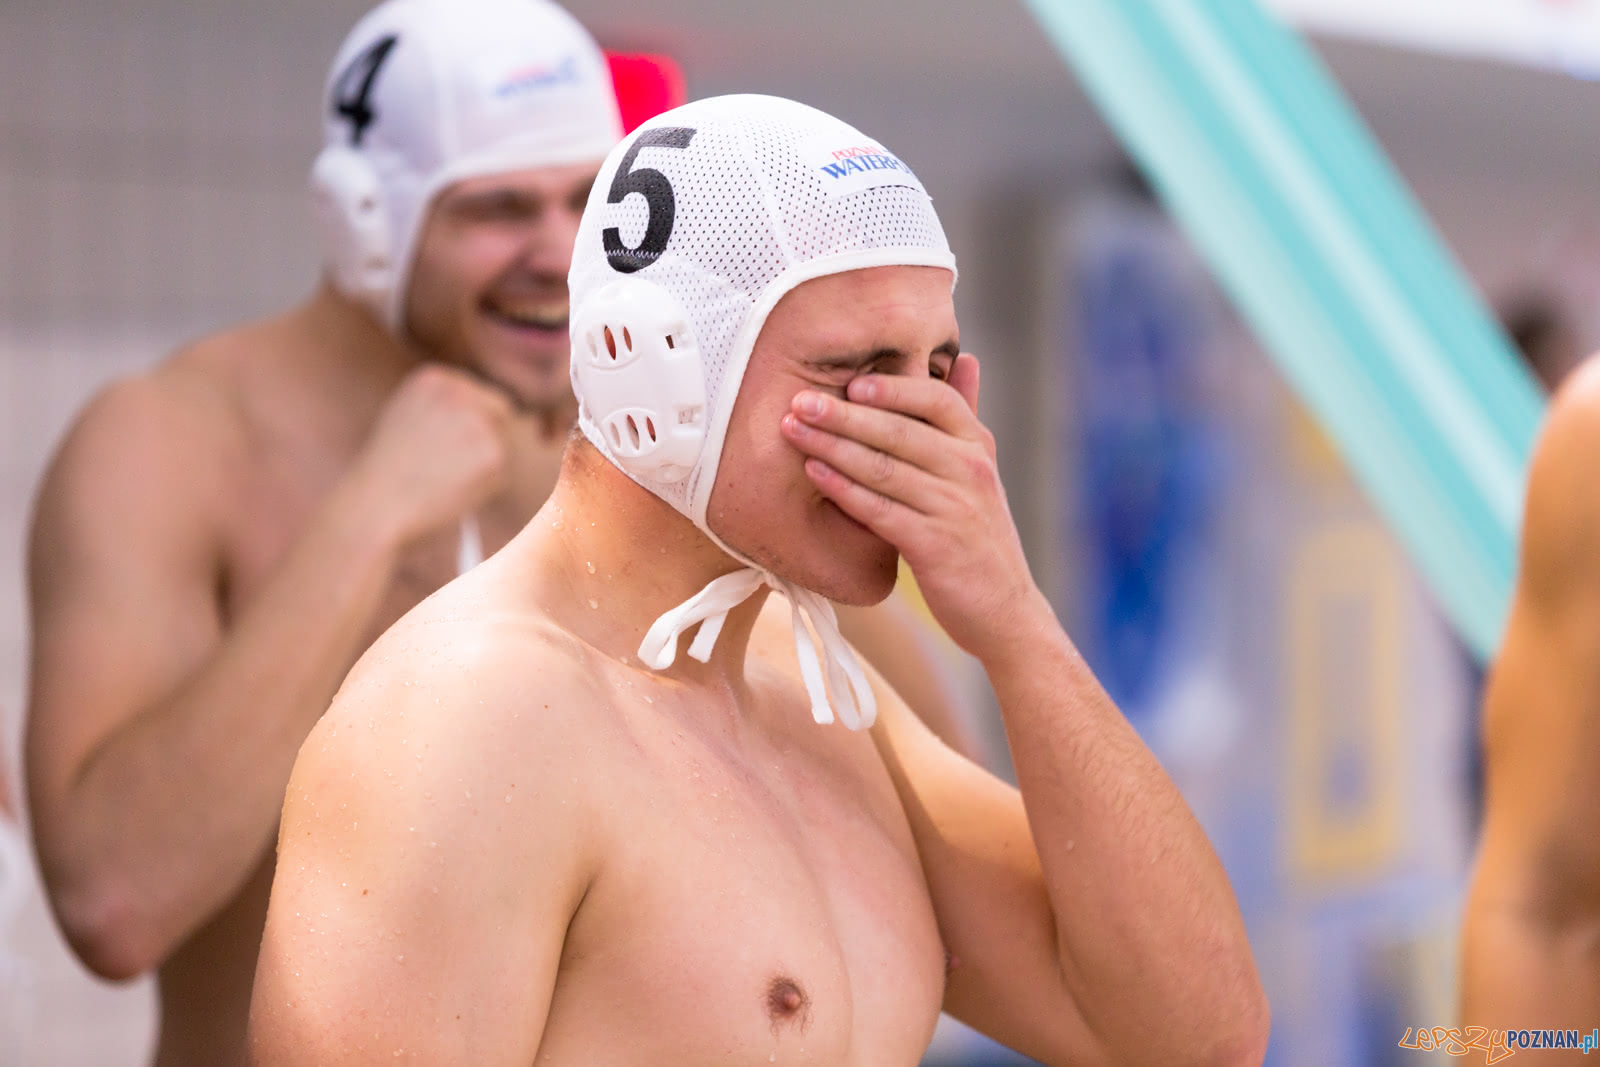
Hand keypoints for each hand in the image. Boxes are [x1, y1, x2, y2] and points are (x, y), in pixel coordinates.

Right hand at [345, 364, 514, 547]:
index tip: (450, 446)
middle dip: (486, 439)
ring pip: (503, 444)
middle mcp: (459, 391)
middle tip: (455, 467)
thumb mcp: (406, 417)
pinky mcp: (494, 453)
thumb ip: (445, 407)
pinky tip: (453, 492)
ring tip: (444, 481)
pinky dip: (485, 487)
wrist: (376, 503)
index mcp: (435, 377)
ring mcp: (479, 420)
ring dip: (484, 465)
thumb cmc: (386, 471)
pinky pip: (503, 472)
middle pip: (499, 412)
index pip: (477, 394)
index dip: (470, 424)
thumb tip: (490, 416)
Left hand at [779, 354, 1049, 658]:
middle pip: (899, 430)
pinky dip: (844, 489)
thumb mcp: (981, 471)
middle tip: (800, 401)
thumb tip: (968, 358)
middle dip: (843, 414)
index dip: (891, 388)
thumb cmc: (979, 535)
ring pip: (883, 467)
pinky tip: (814, 473)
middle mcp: (970, 470)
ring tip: (793, 431)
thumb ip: (966, 417)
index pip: (935, 399)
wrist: (1005, 610)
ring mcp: (953, 507)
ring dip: (833, 446)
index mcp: (978, 446)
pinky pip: (879, 510)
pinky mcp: (934, 545)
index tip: (850, 381)